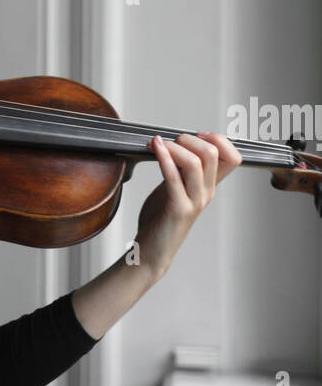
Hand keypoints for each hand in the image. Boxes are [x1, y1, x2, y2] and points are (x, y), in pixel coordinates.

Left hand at [135, 131, 242, 278]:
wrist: (151, 251)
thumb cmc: (161, 219)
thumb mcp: (174, 188)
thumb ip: (179, 170)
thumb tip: (177, 144)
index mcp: (209, 187)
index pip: (233, 157)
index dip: (219, 139)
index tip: (197, 135)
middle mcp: (206, 193)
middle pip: (213, 154)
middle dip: (190, 139)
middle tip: (172, 141)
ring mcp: (194, 202)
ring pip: (196, 163)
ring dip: (175, 147)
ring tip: (159, 144)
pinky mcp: (178, 210)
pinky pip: (174, 178)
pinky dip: (164, 158)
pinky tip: (156, 148)